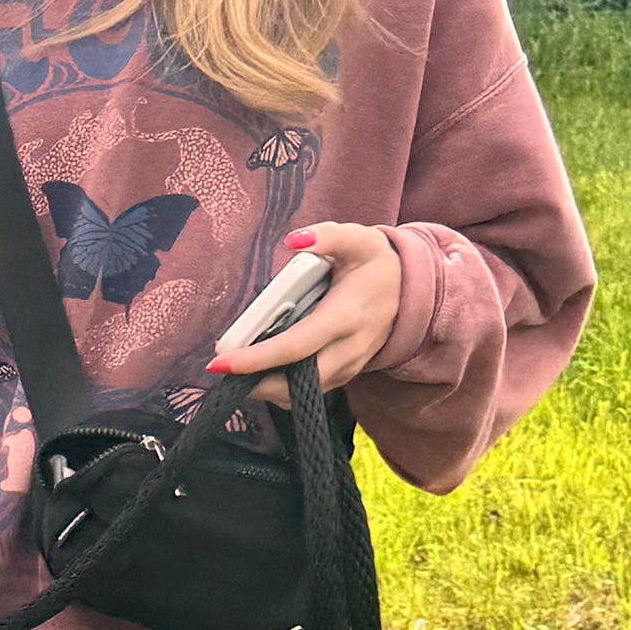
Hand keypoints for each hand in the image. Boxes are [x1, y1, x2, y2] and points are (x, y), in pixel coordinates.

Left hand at [209, 222, 401, 404]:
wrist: (410, 289)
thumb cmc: (376, 263)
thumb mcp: (357, 239)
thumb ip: (327, 236)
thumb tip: (293, 240)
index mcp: (345, 317)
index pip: (295, 346)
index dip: (256, 359)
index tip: (220, 363)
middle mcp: (348, 349)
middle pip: (297, 383)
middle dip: (255, 385)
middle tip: (220, 372)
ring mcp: (349, 367)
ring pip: (302, 394)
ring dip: (265, 389)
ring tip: (235, 369)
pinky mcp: (345, 375)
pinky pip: (310, 391)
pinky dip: (282, 388)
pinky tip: (260, 370)